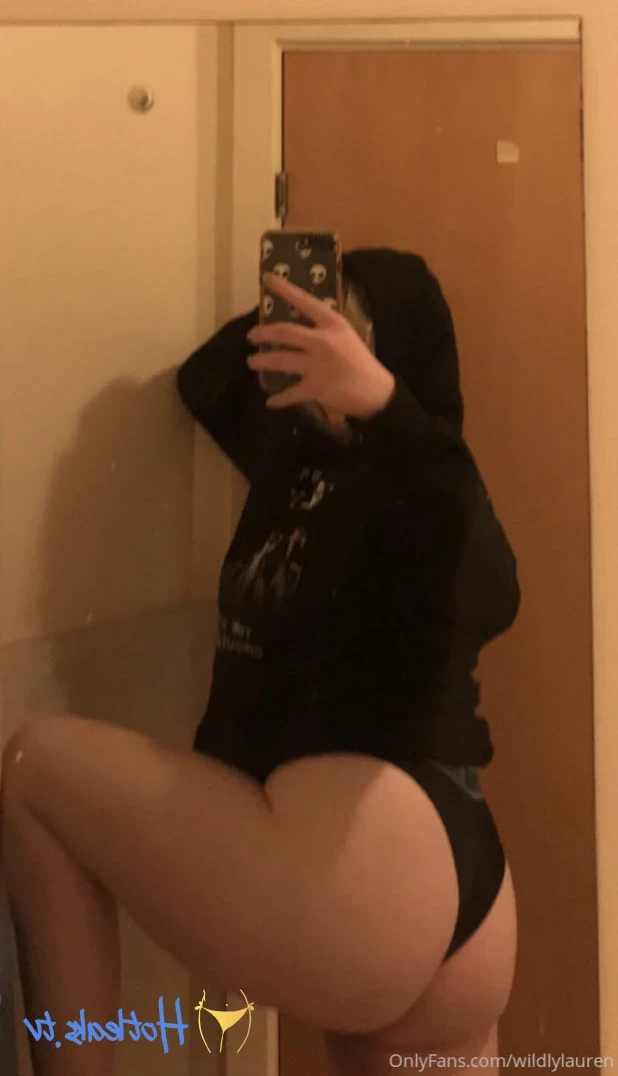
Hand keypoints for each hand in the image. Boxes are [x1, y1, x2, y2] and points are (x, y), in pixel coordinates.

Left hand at [246, 273, 395, 419]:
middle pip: (284, 332)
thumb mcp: (346, 336)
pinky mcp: (315, 388)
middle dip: (263, 333)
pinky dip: (278, 399)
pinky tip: (270, 402)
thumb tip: (299, 329)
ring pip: (280, 360)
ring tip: (252, 361)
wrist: (377, 391)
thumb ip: (325, 330)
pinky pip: (290, 393)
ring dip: (262, 361)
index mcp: (333, 324)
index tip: (268, 278)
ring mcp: (317, 365)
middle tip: (252, 335)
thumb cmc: (361, 362)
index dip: (284, 289)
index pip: (305, 301)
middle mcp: (323, 341)